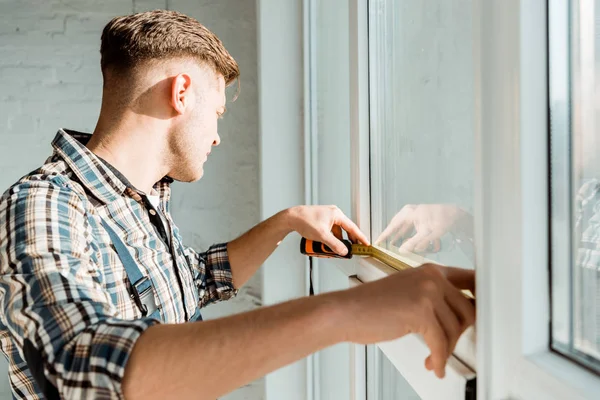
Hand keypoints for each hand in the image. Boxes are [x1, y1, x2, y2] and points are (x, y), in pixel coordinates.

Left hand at [286, 205, 369, 255]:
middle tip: (353, 249)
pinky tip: (328, 244)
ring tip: (339, 249)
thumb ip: (334, 244)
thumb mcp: (322, 235)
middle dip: (349, 240)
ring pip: (337, 231)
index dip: (360, 237)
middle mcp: (333, 214)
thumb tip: (344, 252)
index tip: (366, 244)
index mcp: (337, 214)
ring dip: (338, 240)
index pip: (352, 227)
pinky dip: (332, 237)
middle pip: (346, 229)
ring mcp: (327, 216)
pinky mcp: (321, 220)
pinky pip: (331, 230)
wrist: (291, 218)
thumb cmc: (305, 221)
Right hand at [339, 264, 474, 378]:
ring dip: (445, 349)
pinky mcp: (420, 311)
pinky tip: (431, 364)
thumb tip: (458, 316)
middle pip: (468, 310)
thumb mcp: (407, 293)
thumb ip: (433, 298)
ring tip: (432, 356)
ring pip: (455, 329)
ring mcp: (427, 292)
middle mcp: (431, 277)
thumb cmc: (370, 306)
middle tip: (448, 345)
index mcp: (430, 270)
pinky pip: (440, 343)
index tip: (487, 314)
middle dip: (460, 334)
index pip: (470, 280)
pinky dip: (437, 359)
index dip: (481, 299)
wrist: (345, 312)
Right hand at [376, 204, 471, 252]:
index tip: (377, 242)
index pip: (393, 225)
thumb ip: (414, 243)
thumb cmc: (442, 220)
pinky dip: (411, 236)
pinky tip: (412, 243)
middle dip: (394, 237)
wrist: (456, 214)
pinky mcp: (420, 218)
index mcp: (409, 213)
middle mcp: (410, 212)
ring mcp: (415, 214)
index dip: (385, 235)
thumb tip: (402, 251)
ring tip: (397, 246)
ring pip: (405, 228)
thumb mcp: (428, 233)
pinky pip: (411, 228)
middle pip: (398, 227)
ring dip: (403, 238)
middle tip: (386, 245)